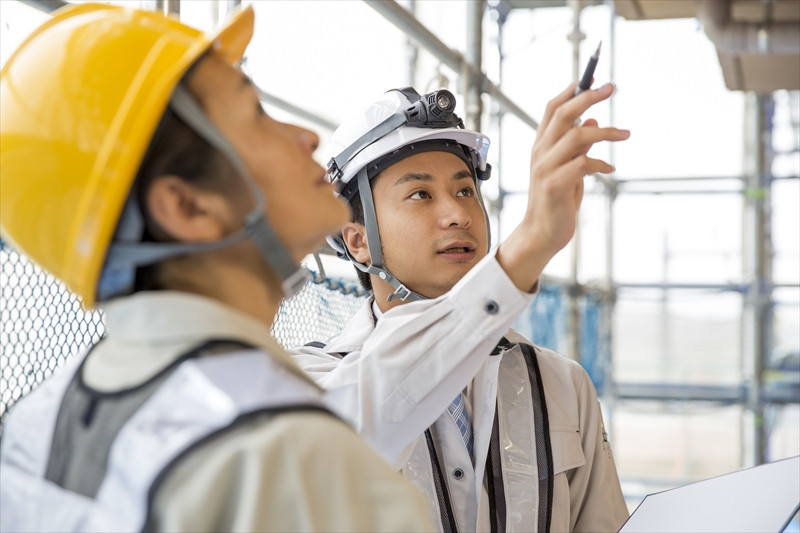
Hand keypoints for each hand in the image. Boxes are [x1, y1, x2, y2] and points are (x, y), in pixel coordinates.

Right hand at [496, 81, 629, 291]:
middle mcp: (540, 153)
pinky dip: (601, 163)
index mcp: (541, 146)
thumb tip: (591, 121)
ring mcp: (545, 168)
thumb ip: (577, 146)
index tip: (592, 78)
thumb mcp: (568, 169)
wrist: (543, 233)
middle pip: (562, 114)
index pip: (552, 109)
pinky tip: (611, 168)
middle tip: (612, 88)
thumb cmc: (557, 201)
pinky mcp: (555, 185)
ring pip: (576, 135)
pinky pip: (583, 164)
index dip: (571, 90)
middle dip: (588, 97)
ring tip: (625, 133)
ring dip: (605, 131)